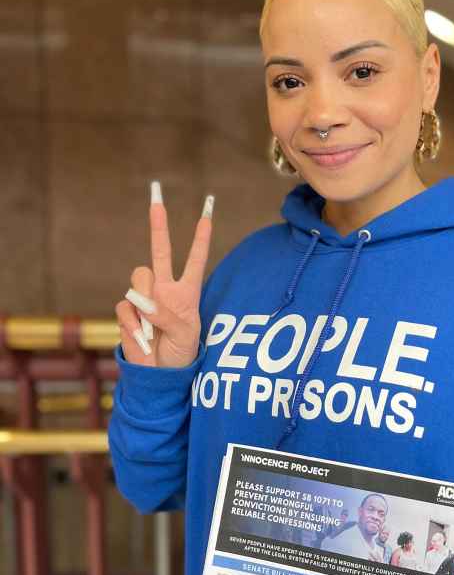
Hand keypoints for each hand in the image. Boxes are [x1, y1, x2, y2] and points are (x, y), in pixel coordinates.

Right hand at [115, 182, 214, 368]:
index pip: (195, 259)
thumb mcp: (186, 335)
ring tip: (153, 323)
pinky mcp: (128, 311)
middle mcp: (165, 289)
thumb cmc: (181, 354)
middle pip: (160, 251)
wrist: (159, 375)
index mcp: (187, 292)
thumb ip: (168, 315)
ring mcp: (144, 298)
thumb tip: (144, 301)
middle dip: (158, 225)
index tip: (207, 213)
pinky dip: (134, 322)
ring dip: (145, 297)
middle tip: (156, 199)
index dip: (201, 238)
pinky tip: (142, 336)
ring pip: (138, 277)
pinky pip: (125, 306)